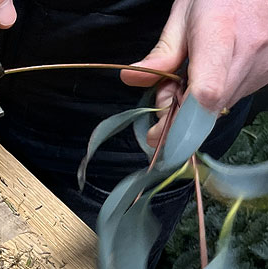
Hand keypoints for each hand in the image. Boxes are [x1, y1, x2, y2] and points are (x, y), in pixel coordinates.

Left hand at [121, 0, 267, 144]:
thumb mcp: (183, 16)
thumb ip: (161, 53)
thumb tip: (131, 78)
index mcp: (219, 35)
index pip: (206, 91)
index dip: (181, 121)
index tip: (157, 134)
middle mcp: (247, 56)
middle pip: (208, 109)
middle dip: (177, 116)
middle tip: (163, 96)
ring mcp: (261, 68)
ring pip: (219, 108)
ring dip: (193, 107)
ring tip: (185, 78)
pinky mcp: (266, 76)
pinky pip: (232, 99)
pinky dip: (211, 99)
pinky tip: (205, 78)